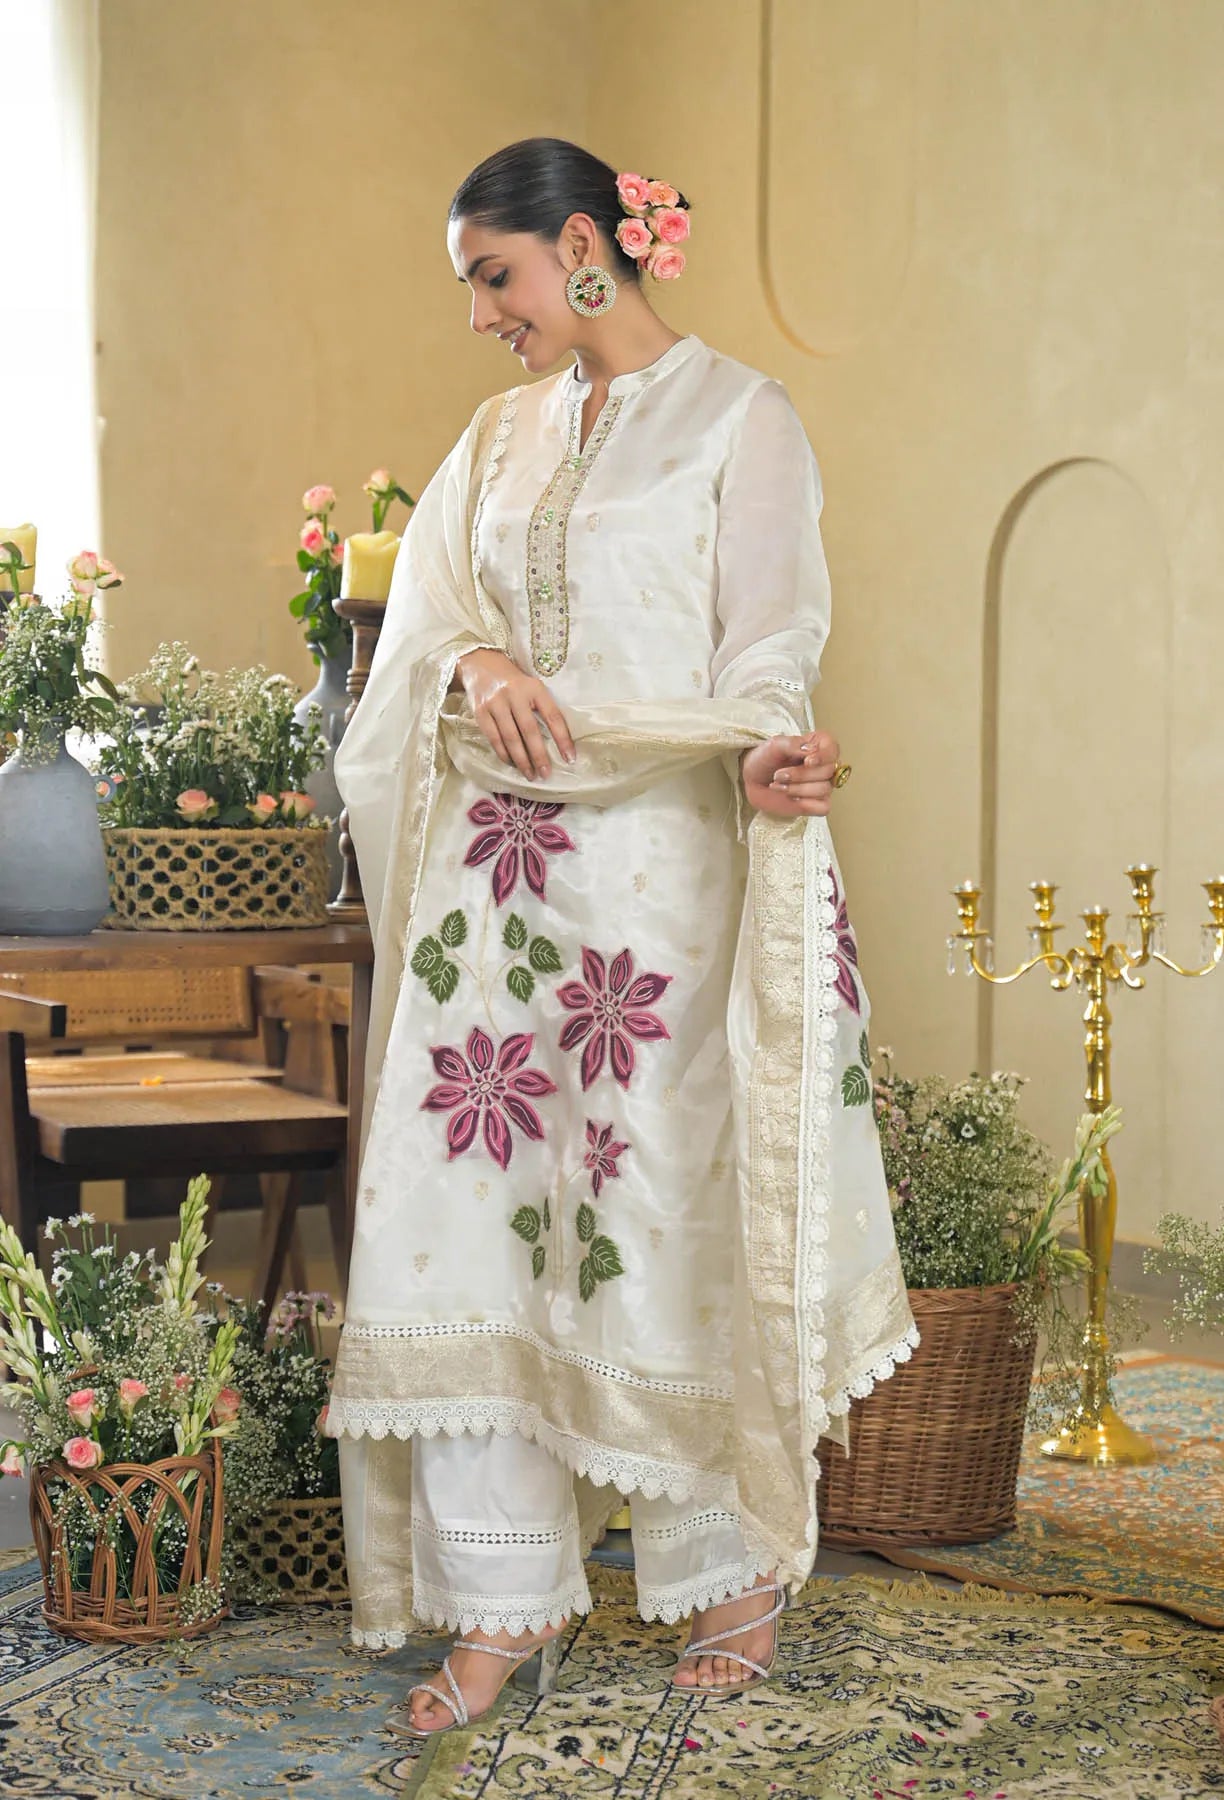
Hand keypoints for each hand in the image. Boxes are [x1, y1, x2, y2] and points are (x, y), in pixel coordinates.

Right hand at [455, 649, 575, 780]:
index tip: (570, 758)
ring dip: (521, 760)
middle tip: (545, 774)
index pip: (553, 716)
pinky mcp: (480, 712)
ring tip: (530, 774)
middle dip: (539, 755)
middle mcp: (515, 694)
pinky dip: (504, 754)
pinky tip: (512, 763)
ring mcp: (496, 703)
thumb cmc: (514, 683)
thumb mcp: (532, 688)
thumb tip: (558, 742)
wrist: (481, 666)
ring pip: (510, 738)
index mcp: (534, 688)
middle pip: (530, 730)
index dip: (563, 739)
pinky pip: (494, 738)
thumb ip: (543, 709)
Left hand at [740, 729, 840, 817]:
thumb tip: (812, 750)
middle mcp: (825, 765)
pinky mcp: (817, 804)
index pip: (833, 749)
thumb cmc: (766, 759)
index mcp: (819, 745)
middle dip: (800, 775)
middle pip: (828, 771)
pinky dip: (806, 804)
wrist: (753, 780)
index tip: (807, 761)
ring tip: (778, 785)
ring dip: (797, 789)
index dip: (823, 756)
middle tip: (778, 775)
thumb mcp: (775, 745)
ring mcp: (823, 785)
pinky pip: (823, 807)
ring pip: (824, 789)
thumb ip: (794, 744)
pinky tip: (790, 798)